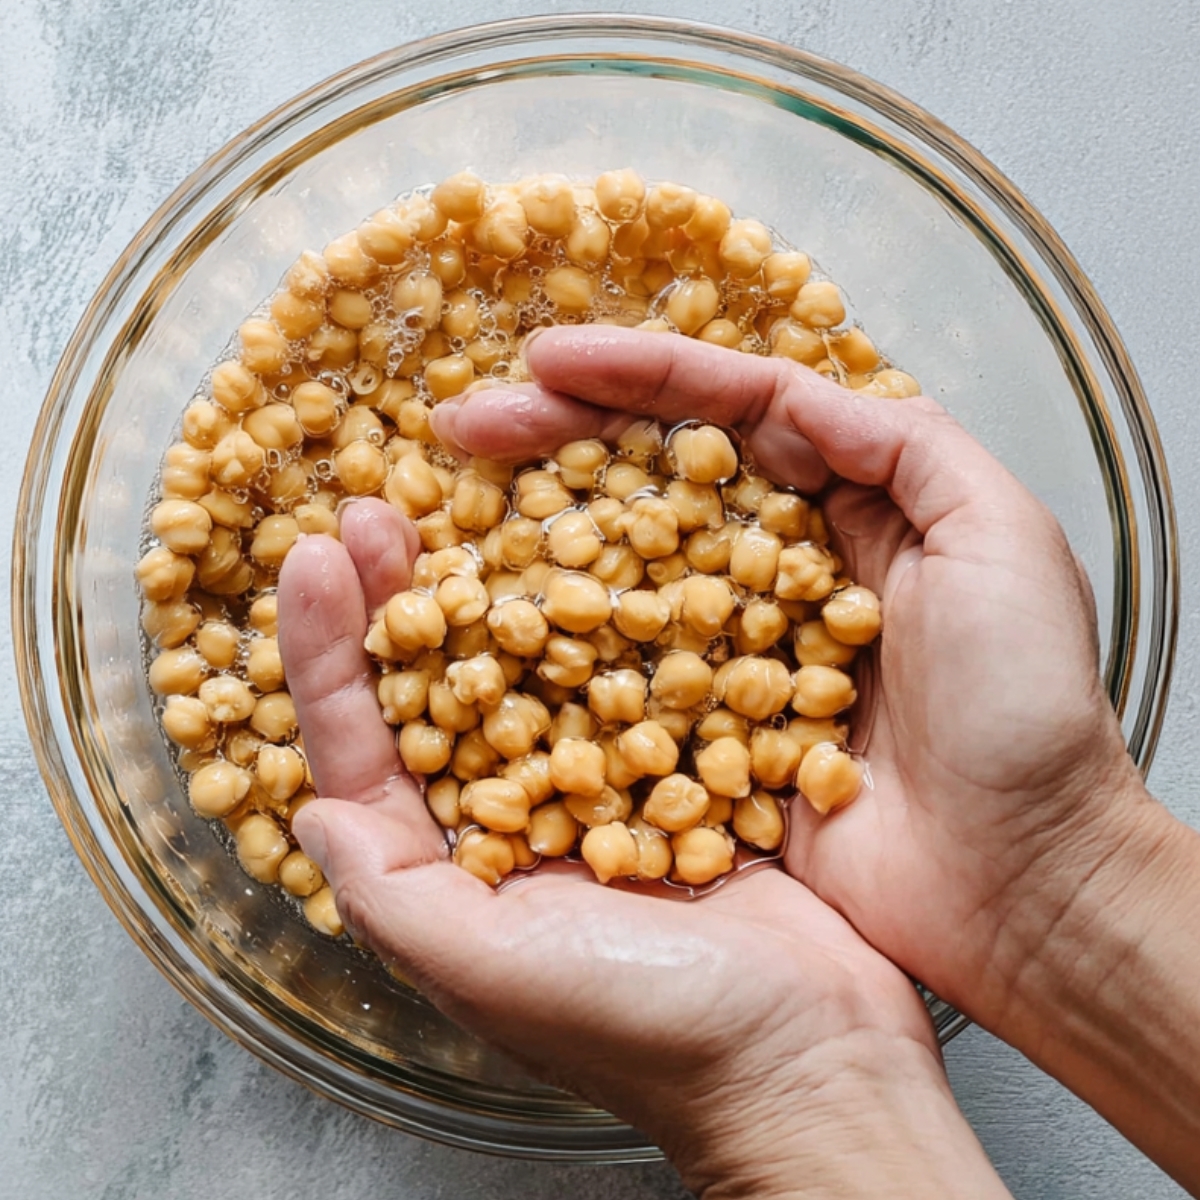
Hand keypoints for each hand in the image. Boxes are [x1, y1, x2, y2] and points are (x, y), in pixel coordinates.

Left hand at [277, 499, 1007, 1198]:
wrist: (815, 1056)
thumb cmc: (656, 1033)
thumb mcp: (499, 974)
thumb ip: (396, 898)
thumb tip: (305, 809)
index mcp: (455, 865)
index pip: (365, 746)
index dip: (328, 652)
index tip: (316, 559)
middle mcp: (515, 816)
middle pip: (436, 685)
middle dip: (401, 595)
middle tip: (381, 509)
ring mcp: (599, 782)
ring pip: (528, 661)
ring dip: (495, 584)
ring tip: (467, 504)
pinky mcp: (680, 761)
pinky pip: (629, 669)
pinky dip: (604, 607)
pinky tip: (592, 546)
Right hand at [427, 325, 1158, 1040]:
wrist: (1019, 882)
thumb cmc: (1025, 713)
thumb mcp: (1002, 537)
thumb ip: (906, 445)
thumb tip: (796, 391)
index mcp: (850, 505)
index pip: (732, 414)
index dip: (641, 378)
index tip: (548, 359)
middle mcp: (776, 568)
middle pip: (656, 479)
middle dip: (559, 440)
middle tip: (461, 425)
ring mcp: (732, 649)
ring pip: (625, 567)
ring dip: (539, 531)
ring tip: (449, 498)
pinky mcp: (705, 730)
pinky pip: (618, 673)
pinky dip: (556, 644)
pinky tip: (489, 618)